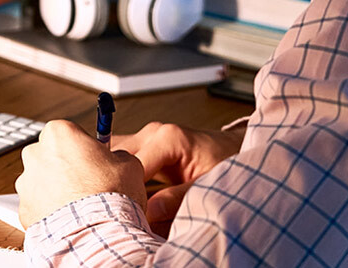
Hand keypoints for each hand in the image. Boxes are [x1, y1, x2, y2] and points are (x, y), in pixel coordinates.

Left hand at [15, 120, 145, 227]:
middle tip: (88, 185)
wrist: (99, 233)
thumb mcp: (128, 164)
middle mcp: (35, 154)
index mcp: (58, 134)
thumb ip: (117, 156)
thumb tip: (116, 160)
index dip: (84, 149)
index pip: (69, 134)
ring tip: (81, 208)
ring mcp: (26, 184)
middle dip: (65, 169)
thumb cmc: (112, 196)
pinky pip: (38, 208)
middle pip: (50, 156)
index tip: (95, 162)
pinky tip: (71, 221)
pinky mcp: (24, 210)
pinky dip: (51, 214)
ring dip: (56, 192)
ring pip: (42, 184)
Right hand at [110, 121, 241, 228]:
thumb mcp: (208, 184)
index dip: (127, 192)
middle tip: (119, 210)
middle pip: (116, 158)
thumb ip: (179, 197)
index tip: (128, 214)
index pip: (131, 166)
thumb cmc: (227, 161)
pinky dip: (117, 175)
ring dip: (114, 179)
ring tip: (118, 203)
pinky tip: (120, 193)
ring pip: (113, 157)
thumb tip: (150, 212)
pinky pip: (120, 158)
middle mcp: (153, 133)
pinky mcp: (144, 146)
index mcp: (168, 137)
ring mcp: (146, 137)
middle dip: (115, 184)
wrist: (235, 149)